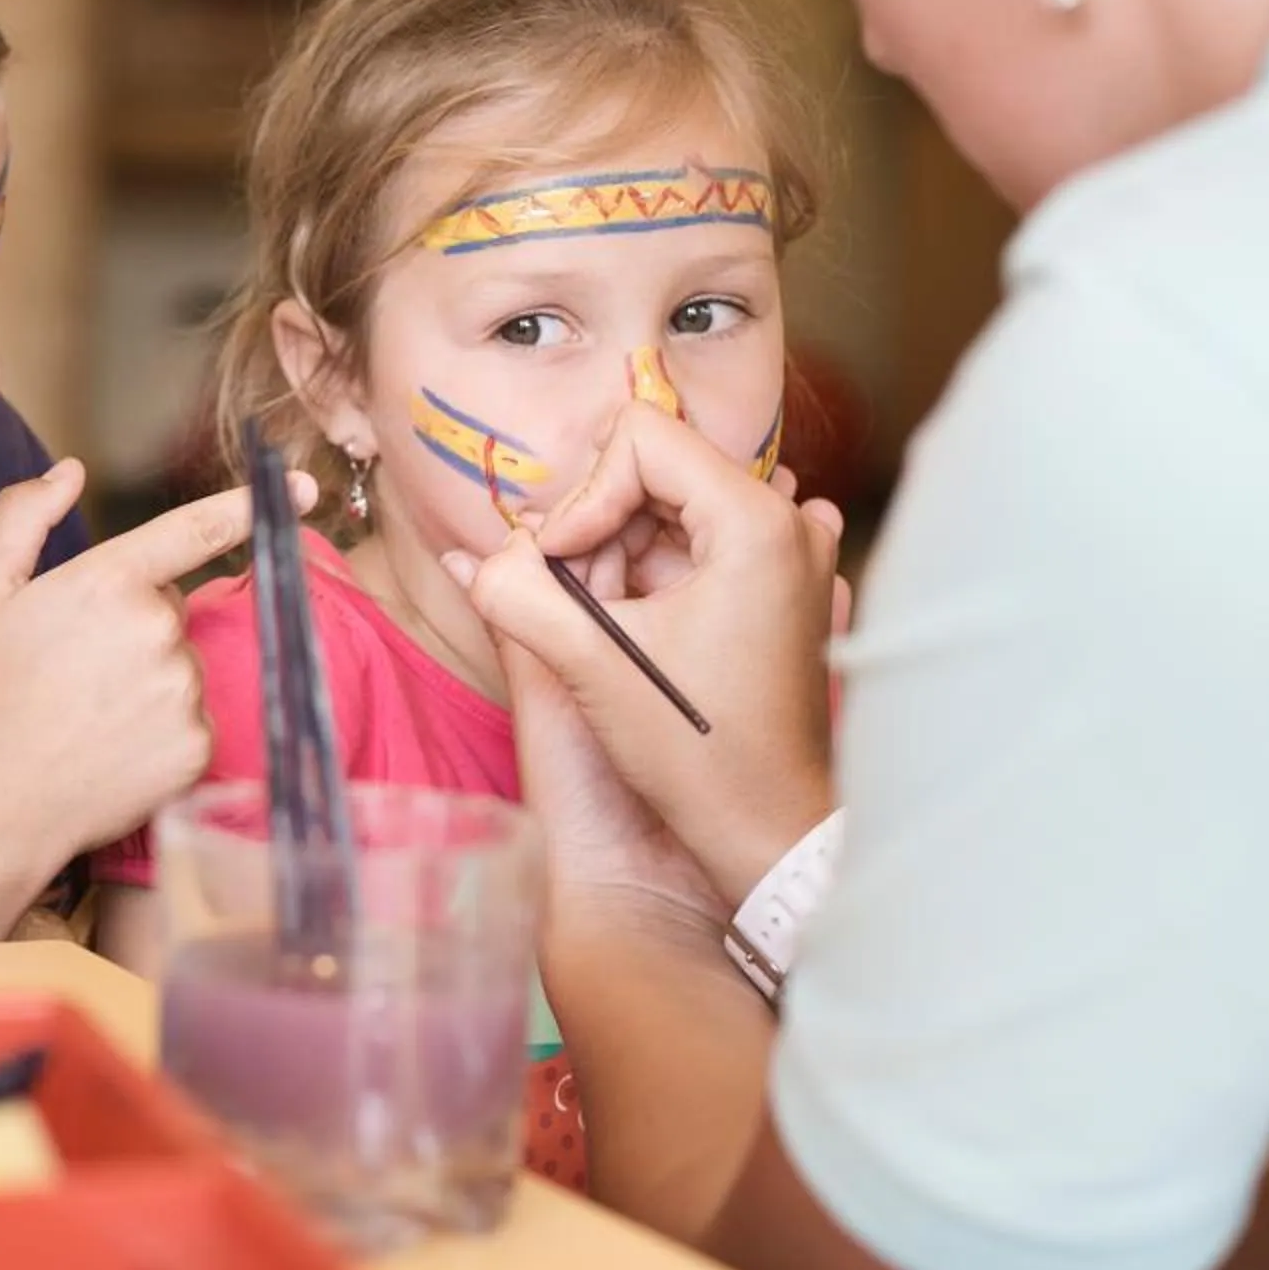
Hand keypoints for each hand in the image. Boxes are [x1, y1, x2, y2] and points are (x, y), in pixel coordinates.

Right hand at [0, 458, 311, 870]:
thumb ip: (21, 516)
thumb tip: (69, 472)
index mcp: (109, 581)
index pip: (196, 529)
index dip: (252, 503)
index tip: (304, 486)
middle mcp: (159, 631)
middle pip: (171, 609)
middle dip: (134, 626)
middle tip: (75, 667)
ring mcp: (184, 693)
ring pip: (183, 665)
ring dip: (149, 679)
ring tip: (87, 712)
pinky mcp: (197, 747)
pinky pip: (193, 720)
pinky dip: (162, 730)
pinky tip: (111, 746)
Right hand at [450, 405, 837, 902]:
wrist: (769, 831)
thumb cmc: (699, 755)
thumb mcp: (592, 667)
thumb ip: (518, 596)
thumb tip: (472, 556)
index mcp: (758, 523)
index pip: (642, 438)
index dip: (584, 497)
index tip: (560, 567)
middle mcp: (791, 523)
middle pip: (658, 469)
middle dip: (600, 528)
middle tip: (578, 604)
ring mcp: (796, 555)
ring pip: (673, 507)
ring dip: (620, 555)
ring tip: (606, 627)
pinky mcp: (788, 584)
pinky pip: (702, 541)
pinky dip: (657, 572)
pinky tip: (645, 631)